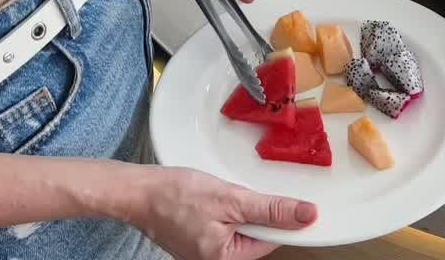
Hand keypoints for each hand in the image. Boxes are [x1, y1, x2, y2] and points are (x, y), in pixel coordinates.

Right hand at [125, 167, 316, 259]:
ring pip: (238, 229)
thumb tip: (306, 215)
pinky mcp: (196, 242)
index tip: (281, 199)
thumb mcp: (232, 199)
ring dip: (237, 209)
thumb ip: (271, 210)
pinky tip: (210, 199)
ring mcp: (204, 253)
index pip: (271, 240)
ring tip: (218, 195)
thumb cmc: (176, 195)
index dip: (277, 217)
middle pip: (255, 236)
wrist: (138, 191)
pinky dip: (223, 212)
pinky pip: (222, 227)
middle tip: (236, 194)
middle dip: (252, 211)